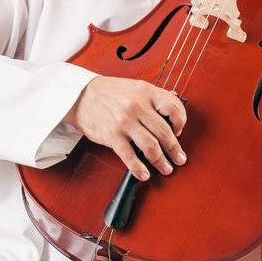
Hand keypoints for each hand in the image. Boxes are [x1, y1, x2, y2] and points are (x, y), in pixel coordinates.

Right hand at [64, 77, 187, 181]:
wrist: (81, 95)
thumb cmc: (109, 92)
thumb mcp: (135, 86)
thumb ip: (155, 95)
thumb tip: (174, 100)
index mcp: (146, 92)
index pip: (173, 108)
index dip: (180, 122)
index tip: (178, 132)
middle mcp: (137, 106)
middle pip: (164, 132)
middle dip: (174, 150)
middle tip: (179, 159)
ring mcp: (124, 121)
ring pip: (151, 146)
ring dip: (161, 161)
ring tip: (166, 168)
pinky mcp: (112, 135)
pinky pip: (129, 156)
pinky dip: (139, 168)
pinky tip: (144, 174)